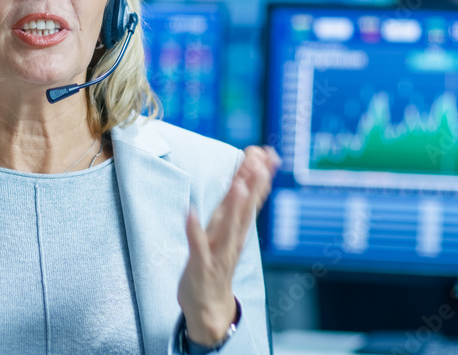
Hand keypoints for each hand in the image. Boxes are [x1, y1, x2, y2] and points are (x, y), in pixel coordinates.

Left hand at [177, 145, 280, 345]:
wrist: (210, 305)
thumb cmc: (215, 262)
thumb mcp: (227, 231)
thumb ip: (235, 205)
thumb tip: (245, 176)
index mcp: (236, 227)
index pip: (250, 197)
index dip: (259, 175)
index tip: (267, 152)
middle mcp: (231, 238)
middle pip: (244, 208)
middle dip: (253, 185)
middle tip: (261, 161)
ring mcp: (218, 252)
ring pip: (228, 227)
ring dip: (233, 207)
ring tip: (238, 185)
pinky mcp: (201, 265)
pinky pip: (196, 245)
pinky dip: (193, 229)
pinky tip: (190, 212)